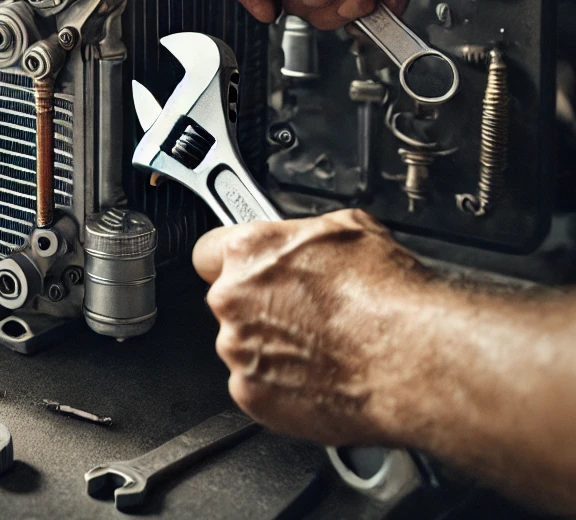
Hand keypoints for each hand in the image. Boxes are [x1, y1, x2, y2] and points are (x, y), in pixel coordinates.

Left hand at [192, 210, 429, 445]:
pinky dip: (280, 384)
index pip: (209, 252)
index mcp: (248, 252)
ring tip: (320, 347)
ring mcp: (239, 350)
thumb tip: (304, 240)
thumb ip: (302, 236)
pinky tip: (318, 376)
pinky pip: (256, 385)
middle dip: (259, 305)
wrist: (413, 359)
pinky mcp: (252, 394)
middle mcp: (233, 299)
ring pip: (243, 345)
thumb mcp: (347, 228)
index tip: (248, 270)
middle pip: (229, 300)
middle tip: (303, 312)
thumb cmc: (387, 296)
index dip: (232, 261)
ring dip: (270, 345)